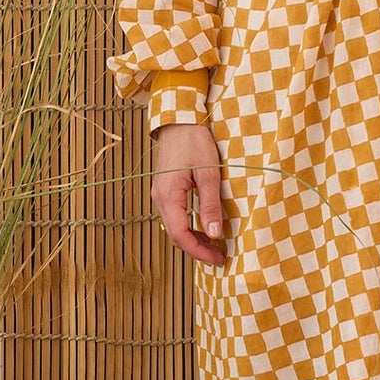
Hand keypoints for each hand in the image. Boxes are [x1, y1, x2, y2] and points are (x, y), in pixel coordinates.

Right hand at [150, 121, 226, 267]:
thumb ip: (210, 205)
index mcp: (168, 196)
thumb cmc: (194, 142)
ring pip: (174, 227)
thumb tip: (213, 234)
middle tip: (219, 257)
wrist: (179, 120)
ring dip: (193, 240)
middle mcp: (159, 198)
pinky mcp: (165, 190)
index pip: (180, 235)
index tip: (218, 259)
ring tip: (214, 246)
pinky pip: (175, 217)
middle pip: (175, 236)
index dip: (199, 252)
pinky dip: (189, 227)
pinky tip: (204, 228)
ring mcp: (160, 194)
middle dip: (197, 249)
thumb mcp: (209, 173)